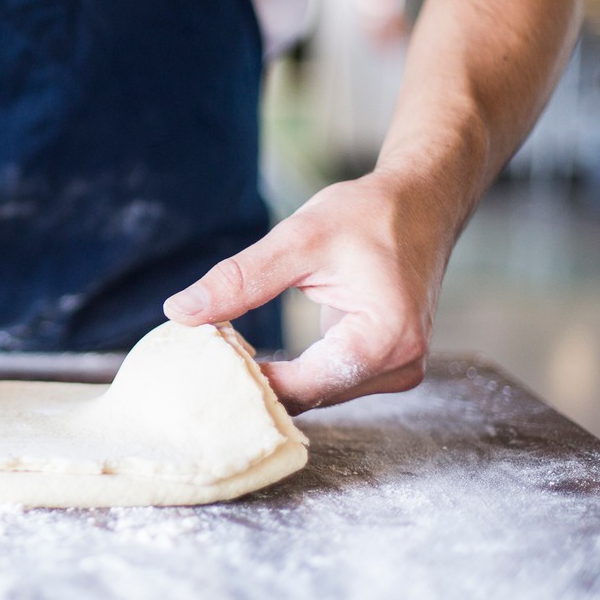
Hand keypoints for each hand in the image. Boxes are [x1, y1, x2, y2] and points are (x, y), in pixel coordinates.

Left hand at [163, 170, 455, 413]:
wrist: (420, 202)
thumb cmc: (368, 214)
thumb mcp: (298, 238)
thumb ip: (240, 279)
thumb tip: (179, 312)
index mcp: (385, 340)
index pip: (303, 387)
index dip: (248, 381)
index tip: (202, 365)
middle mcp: (399, 367)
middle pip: (310, 397)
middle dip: (256, 382)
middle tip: (202, 362)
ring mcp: (396, 371)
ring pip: (317, 394)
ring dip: (273, 379)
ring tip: (225, 354)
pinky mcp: (385, 365)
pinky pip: (329, 381)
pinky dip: (293, 371)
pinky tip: (256, 357)